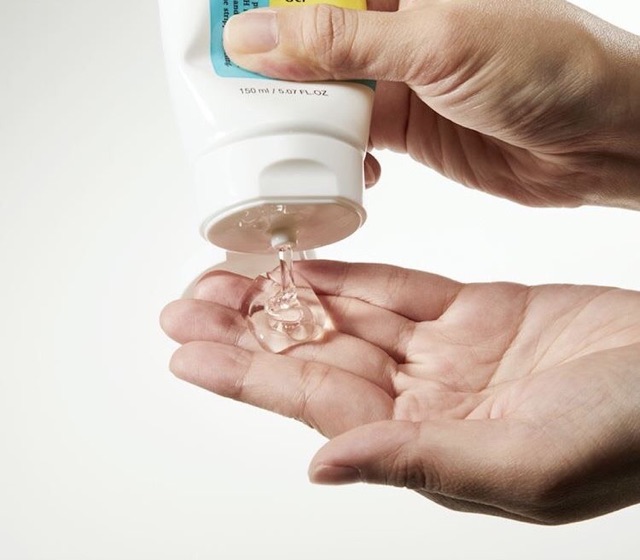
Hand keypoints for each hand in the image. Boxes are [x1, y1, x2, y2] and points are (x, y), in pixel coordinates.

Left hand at [160, 260, 639, 523]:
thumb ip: (417, 461)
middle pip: (316, 357)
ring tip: (225, 281)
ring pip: (346, 318)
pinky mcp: (472, 312)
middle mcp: (424, 398)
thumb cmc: (625, 435)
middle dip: (248, 333)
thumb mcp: (521, 465)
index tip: (190, 356)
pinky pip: (395, 288)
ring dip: (285, 299)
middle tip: (186, 308)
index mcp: (425, 443)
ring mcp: (446, 353)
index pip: (314, 404)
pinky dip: (348, 275)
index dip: (248, 378)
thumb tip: (322, 466)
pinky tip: (303, 267)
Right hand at [223, 0, 639, 208]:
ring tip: (273, 139)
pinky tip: (338, 167)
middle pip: (307, 38)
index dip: (264, 3)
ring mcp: (397, 76)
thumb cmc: (545, 67)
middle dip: (270, 67)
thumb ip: (343, 42)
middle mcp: (394, 24)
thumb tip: (256, 37)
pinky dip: (335, 153)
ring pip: (324, 91)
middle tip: (230, 93)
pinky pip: (349, 135)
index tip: (220, 28)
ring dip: (299, 117)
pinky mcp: (405, 123)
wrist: (598, 138)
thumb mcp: (436, 43)